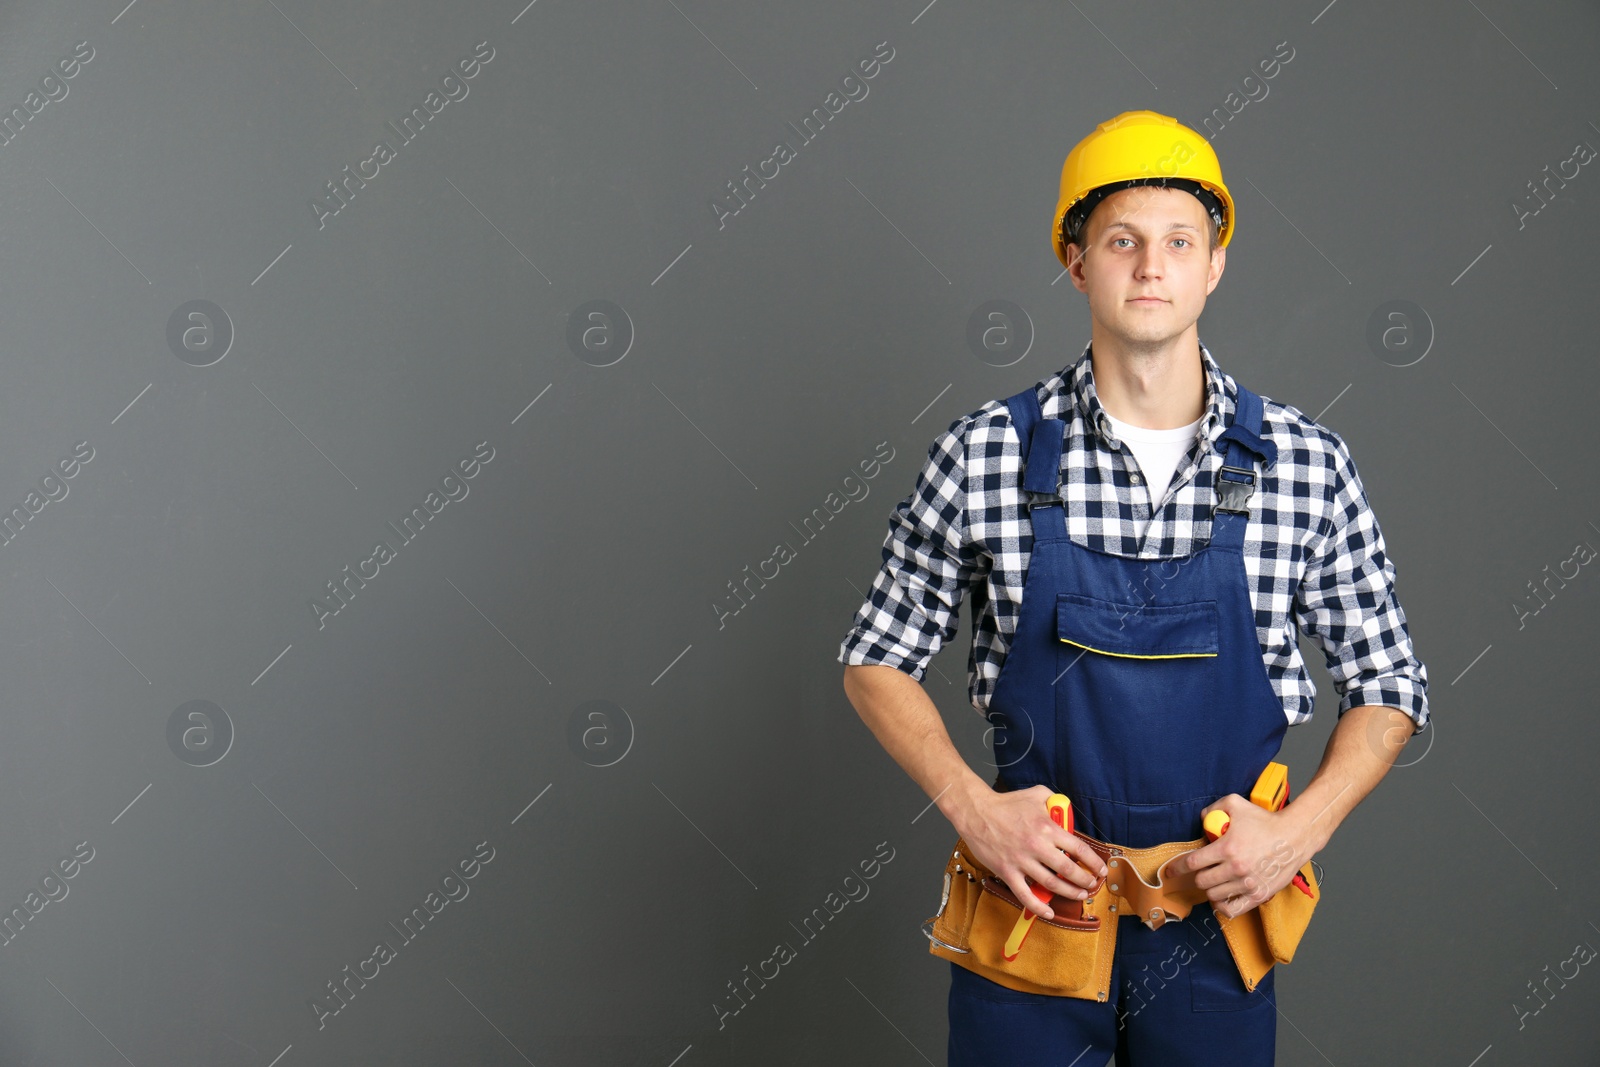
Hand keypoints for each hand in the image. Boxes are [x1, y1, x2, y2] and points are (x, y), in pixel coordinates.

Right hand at [955, 785, 1108, 919]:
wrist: (976, 812)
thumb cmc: (1005, 803)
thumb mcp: (1037, 794)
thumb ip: (1055, 801)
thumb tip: (1067, 811)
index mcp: (1047, 828)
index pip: (1078, 849)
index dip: (1094, 862)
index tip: (1101, 870)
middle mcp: (1037, 846)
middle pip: (1069, 870)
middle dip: (1085, 881)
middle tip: (1091, 885)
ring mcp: (1022, 861)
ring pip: (1052, 884)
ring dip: (1069, 893)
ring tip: (1079, 895)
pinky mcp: (1007, 872)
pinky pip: (1025, 895)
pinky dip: (1039, 907)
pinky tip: (1049, 911)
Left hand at [1179, 794, 1313, 917]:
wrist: (1295, 836)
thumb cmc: (1265, 821)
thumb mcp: (1235, 804)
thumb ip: (1214, 809)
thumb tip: (1202, 819)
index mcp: (1227, 848)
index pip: (1192, 863)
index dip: (1178, 867)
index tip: (1171, 871)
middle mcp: (1236, 869)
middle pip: (1202, 881)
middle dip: (1196, 877)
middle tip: (1200, 872)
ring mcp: (1247, 884)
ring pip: (1214, 896)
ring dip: (1209, 890)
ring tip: (1212, 882)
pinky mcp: (1259, 895)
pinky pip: (1233, 910)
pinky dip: (1222, 907)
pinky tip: (1221, 898)